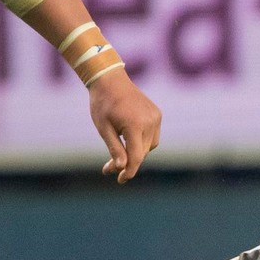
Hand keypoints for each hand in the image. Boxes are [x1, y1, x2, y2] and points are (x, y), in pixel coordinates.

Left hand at [87, 67, 160, 182]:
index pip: (136, 157)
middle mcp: (150, 122)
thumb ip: (114, 149)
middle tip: (108, 168)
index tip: (120, 180)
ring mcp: (156, 117)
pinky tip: (128, 138)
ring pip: (149, 146)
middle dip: (127, 162)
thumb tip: (122, 168)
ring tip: (119, 151)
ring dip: (136, 152)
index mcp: (135, 125)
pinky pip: (152, 136)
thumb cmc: (103, 103)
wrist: (110, 79)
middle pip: (142, 152)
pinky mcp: (157, 114)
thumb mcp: (104, 129)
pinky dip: (142, 141)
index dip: (129, 171)